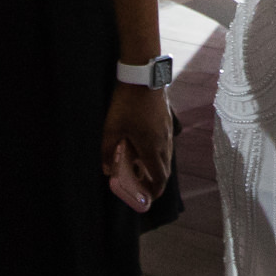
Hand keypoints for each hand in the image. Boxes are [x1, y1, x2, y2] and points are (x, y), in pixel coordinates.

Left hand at [102, 83, 171, 212]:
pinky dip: (158, 152)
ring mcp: (168, 131)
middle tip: (142, 185)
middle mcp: (164, 143)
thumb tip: (107, 170)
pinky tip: (146, 145)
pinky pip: (166, 143)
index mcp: (152, 148)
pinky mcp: (167, 120)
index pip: (159, 178)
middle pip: (164, 169)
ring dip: (157, 166)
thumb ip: (108, 151)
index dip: (155, 191)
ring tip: (141, 166)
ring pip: (166, 156)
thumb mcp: (111, 128)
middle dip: (155, 181)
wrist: (143, 77)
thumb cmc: (126, 105)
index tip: (148, 197)